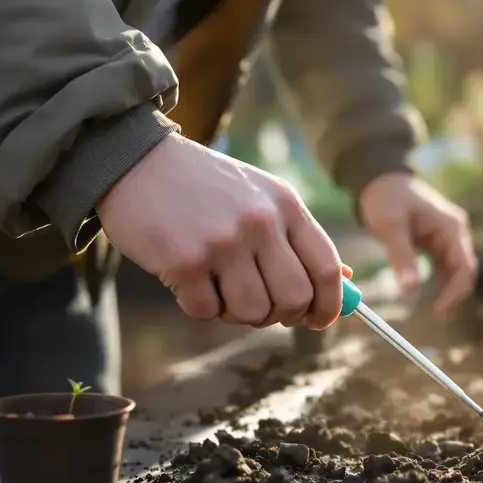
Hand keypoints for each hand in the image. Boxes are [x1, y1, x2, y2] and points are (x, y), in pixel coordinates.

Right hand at [96, 133, 346, 329]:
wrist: (136, 161)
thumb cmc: (205, 186)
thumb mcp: (262, 197)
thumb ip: (301, 239)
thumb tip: (346, 281)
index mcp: (286, 205)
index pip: (327, 268)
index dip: (328, 304)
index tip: (318, 320)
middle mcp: (261, 222)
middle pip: (294, 299)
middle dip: (280, 314)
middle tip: (261, 306)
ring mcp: (223, 242)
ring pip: (253, 312)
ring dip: (237, 312)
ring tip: (219, 287)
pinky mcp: (185, 262)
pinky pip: (207, 312)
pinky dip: (200, 306)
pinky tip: (189, 279)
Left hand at [358, 173, 476, 313]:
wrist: (379, 178)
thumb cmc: (385, 198)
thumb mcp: (390, 226)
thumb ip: (401, 256)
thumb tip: (409, 289)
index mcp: (451, 226)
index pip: (464, 266)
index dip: (456, 291)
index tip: (439, 310)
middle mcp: (455, 231)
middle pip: (465, 269)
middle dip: (455, 293)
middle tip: (438, 313)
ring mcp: (448, 235)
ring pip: (456, 269)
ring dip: (448, 288)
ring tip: (436, 309)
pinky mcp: (437, 239)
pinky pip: (445, 265)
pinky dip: (440, 280)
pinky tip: (431, 294)